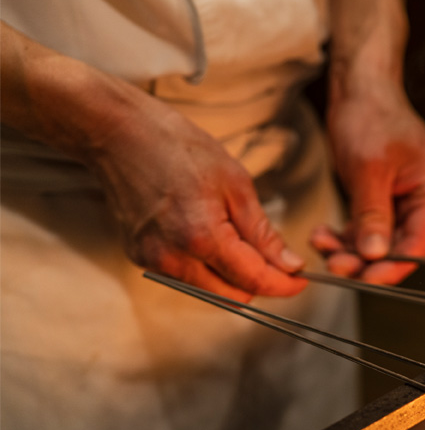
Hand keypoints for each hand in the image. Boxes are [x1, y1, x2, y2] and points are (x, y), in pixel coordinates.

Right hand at [0, 21, 305, 301]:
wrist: (119, 134)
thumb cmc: (178, 148)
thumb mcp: (235, 184)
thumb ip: (262, 233)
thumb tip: (289, 265)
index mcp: (201, 237)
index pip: (254, 281)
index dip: (284, 285)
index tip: (301, 280)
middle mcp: (173, 258)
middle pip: (233, 295)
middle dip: (260, 283)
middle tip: (278, 259)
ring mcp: (152, 260)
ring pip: (210, 290)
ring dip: (234, 277)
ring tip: (243, 241)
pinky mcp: (140, 257)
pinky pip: (186, 277)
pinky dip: (207, 267)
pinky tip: (213, 239)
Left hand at [313, 85, 424, 284]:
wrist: (359, 87)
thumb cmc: (371, 116)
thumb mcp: (369, 168)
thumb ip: (373, 215)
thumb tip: (375, 255)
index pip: (418, 244)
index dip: (393, 266)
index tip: (365, 278)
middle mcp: (422, 200)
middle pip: (398, 247)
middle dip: (365, 259)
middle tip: (335, 264)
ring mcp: (401, 200)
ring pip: (378, 242)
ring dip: (349, 249)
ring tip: (321, 244)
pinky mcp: (381, 198)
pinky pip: (365, 229)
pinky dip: (345, 235)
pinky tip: (323, 234)